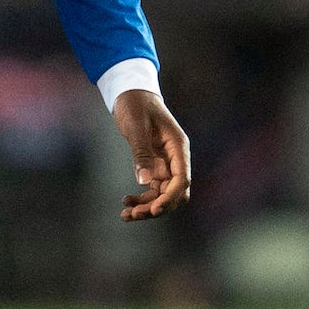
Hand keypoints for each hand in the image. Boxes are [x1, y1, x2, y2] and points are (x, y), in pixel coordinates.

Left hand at [113, 89, 190, 221]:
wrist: (130, 93)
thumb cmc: (135, 104)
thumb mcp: (135, 126)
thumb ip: (141, 152)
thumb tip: (144, 180)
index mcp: (178, 146)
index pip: (182, 179)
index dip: (170, 197)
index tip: (155, 209)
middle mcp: (176, 158)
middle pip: (174, 192)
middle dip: (156, 207)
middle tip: (133, 215)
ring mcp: (166, 164)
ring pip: (163, 194)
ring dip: (147, 207)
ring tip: (125, 215)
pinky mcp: (155, 166)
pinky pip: (153, 188)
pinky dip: (142, 198)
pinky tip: (126, 202)